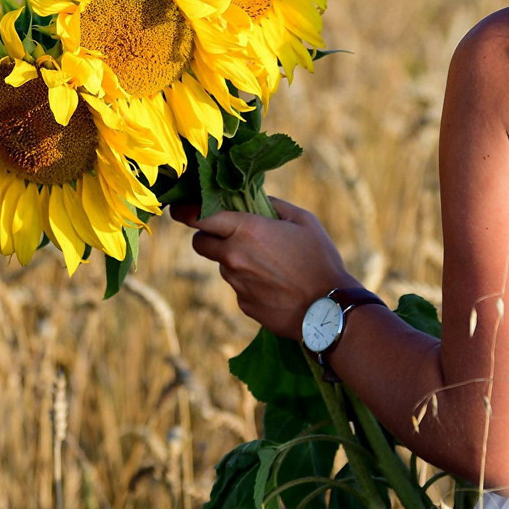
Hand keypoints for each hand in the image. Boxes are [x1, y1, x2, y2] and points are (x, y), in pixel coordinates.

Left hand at [180, 197, 355, 340]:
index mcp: (247, 230)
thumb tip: (256, 199)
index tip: (180, 209)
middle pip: (199, 243)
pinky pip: (239, 288)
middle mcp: (234, 256)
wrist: (327, 309)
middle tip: (229, 235)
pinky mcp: (243, 304)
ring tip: (270, 265)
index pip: (200, 217)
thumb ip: (274, 205)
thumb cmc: (320, 260)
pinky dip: (250, 283)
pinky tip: (275, 285)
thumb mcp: (303, 221)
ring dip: (235, 261)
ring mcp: (236, 283)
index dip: (185, 211)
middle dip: (207, 236)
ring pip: (223, 266)